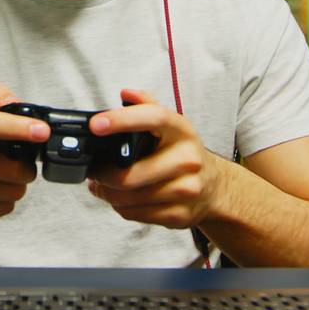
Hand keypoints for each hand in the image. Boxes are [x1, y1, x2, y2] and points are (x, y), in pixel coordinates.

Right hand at [0, 83, 45, 230]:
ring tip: (5, 180)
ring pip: (10, 190)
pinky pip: (4, 208)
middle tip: (23, 165)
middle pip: (6, 166)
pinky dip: (7, 201)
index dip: (16, 126)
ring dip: (18, 185)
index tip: (41, 131)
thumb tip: (14, 101)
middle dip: (26, 167)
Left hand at [86, 88, 223, 229]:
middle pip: (129, 174)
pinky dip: (120, 207)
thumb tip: (127, 94)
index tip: (96, 124)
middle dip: (102, 174)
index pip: (153, 118)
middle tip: (93, 170)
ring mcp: (185, 189)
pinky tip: (120, 198)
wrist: (215, 187)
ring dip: (107, 193)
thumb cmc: (183, 152)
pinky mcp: (180, 215)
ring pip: (128, 198)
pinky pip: (135, 214)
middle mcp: (188, 160)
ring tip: (102, 184)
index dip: (122, 120)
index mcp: (182, 131)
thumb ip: (147, 106)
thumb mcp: (172, 126)